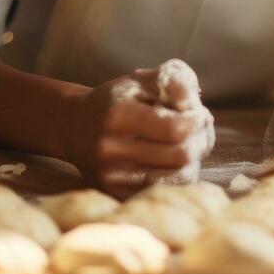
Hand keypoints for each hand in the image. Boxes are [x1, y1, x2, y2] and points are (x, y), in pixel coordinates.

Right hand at [61, 67, 212, 196]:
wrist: (74, 127)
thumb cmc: (116, 100)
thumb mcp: (140, 80)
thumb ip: (173, 82)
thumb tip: (197, 108)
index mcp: (119, 115)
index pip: (175, 128)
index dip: (197, 121)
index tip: (199, 114)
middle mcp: (111, 149)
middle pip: (179, 155)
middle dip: (199, 141)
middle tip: (199, 130)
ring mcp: (111, 175)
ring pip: (176, 178)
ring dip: (192, 161)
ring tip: (187, 145)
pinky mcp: (114, 193)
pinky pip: (161, 191)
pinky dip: (177, 177)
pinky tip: (173, 162)